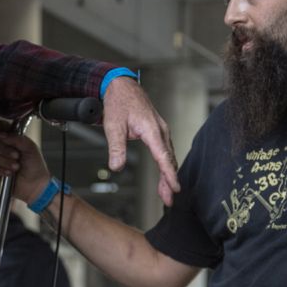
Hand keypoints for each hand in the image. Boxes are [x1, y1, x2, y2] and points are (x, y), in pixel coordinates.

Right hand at [0, 124, 50, 203]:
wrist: (36, 184)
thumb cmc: (35, 166)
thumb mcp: (30, 147)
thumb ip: (17, 138)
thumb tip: (2, 134)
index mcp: (11, 139)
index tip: (1, 132)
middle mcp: (3, 148)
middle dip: (4, 149)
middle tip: (17, 155)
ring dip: (5, 161)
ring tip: (17, 167)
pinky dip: (1, 170)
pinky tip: (10, 173)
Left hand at [100, 77, 180, 205]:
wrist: (121, 86)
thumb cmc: (118, 103)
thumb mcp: (112, 126)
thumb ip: (116, 147)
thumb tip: (116, 167)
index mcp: (151, 129)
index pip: (163, 156)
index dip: (169, 174)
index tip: (174, 188)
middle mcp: (160, 130)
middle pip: (168, 159)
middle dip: (169, 180)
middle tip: (169, 200)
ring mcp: (161, 130)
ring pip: (168, 156)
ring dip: (168, 175)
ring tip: (166, 193)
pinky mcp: (157, 132)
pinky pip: (165, 151)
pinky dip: (166, 165)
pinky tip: (165, 176)